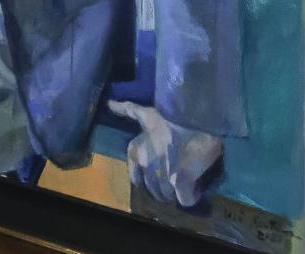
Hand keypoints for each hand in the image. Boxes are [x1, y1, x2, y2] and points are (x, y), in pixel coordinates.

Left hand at [107, 100, 222, 206]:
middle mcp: (145, 166)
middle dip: (162, 189)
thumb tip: (109, 104)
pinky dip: (190, 198)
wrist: (193, 118)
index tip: (156, 178)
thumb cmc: (169, 115)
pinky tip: (195, 191)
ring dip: (175, 194)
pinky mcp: (181, 182)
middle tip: (173, 184)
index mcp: (135, 152)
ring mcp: (163, 176)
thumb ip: (128, 111)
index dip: (146, 180)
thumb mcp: (145, 112)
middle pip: (152, 188)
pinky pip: (185, 199)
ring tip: (186, 187)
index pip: (135, 178)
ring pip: (167, 195)